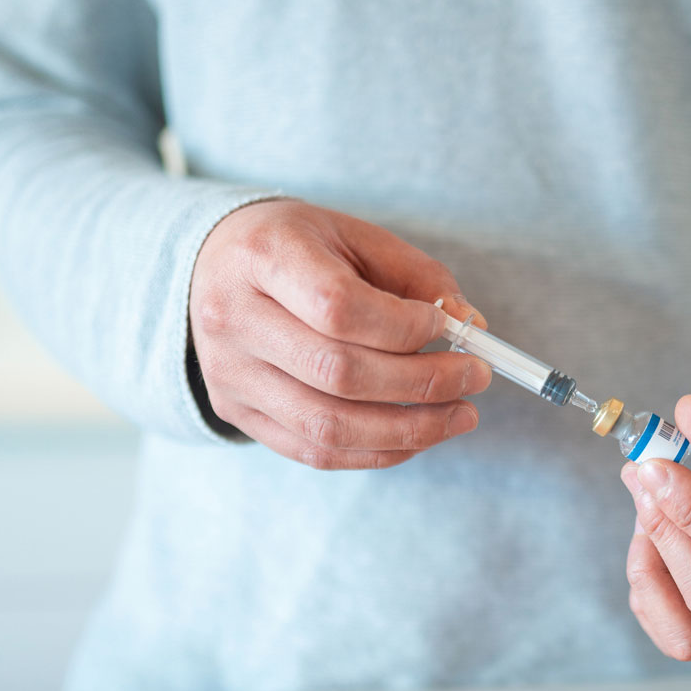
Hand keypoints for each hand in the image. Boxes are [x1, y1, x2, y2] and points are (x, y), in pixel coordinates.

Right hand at [189, 199, 491, 468]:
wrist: (213, 267)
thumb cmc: (299, 248)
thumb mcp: (356, 237)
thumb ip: (416, 276)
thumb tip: (470, 324)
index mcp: (262, 256)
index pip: (336, 306)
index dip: (403, 327)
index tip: (448, 326)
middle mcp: (233, 318)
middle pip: (338, 373)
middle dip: (423, 384)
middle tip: (477, 379)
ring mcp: (228, 374)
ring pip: (328, 427)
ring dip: (409, 430)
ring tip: (461, 415)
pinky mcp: (235, 412)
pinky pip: (314, 452)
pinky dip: (377, 452)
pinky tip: (419, 435)